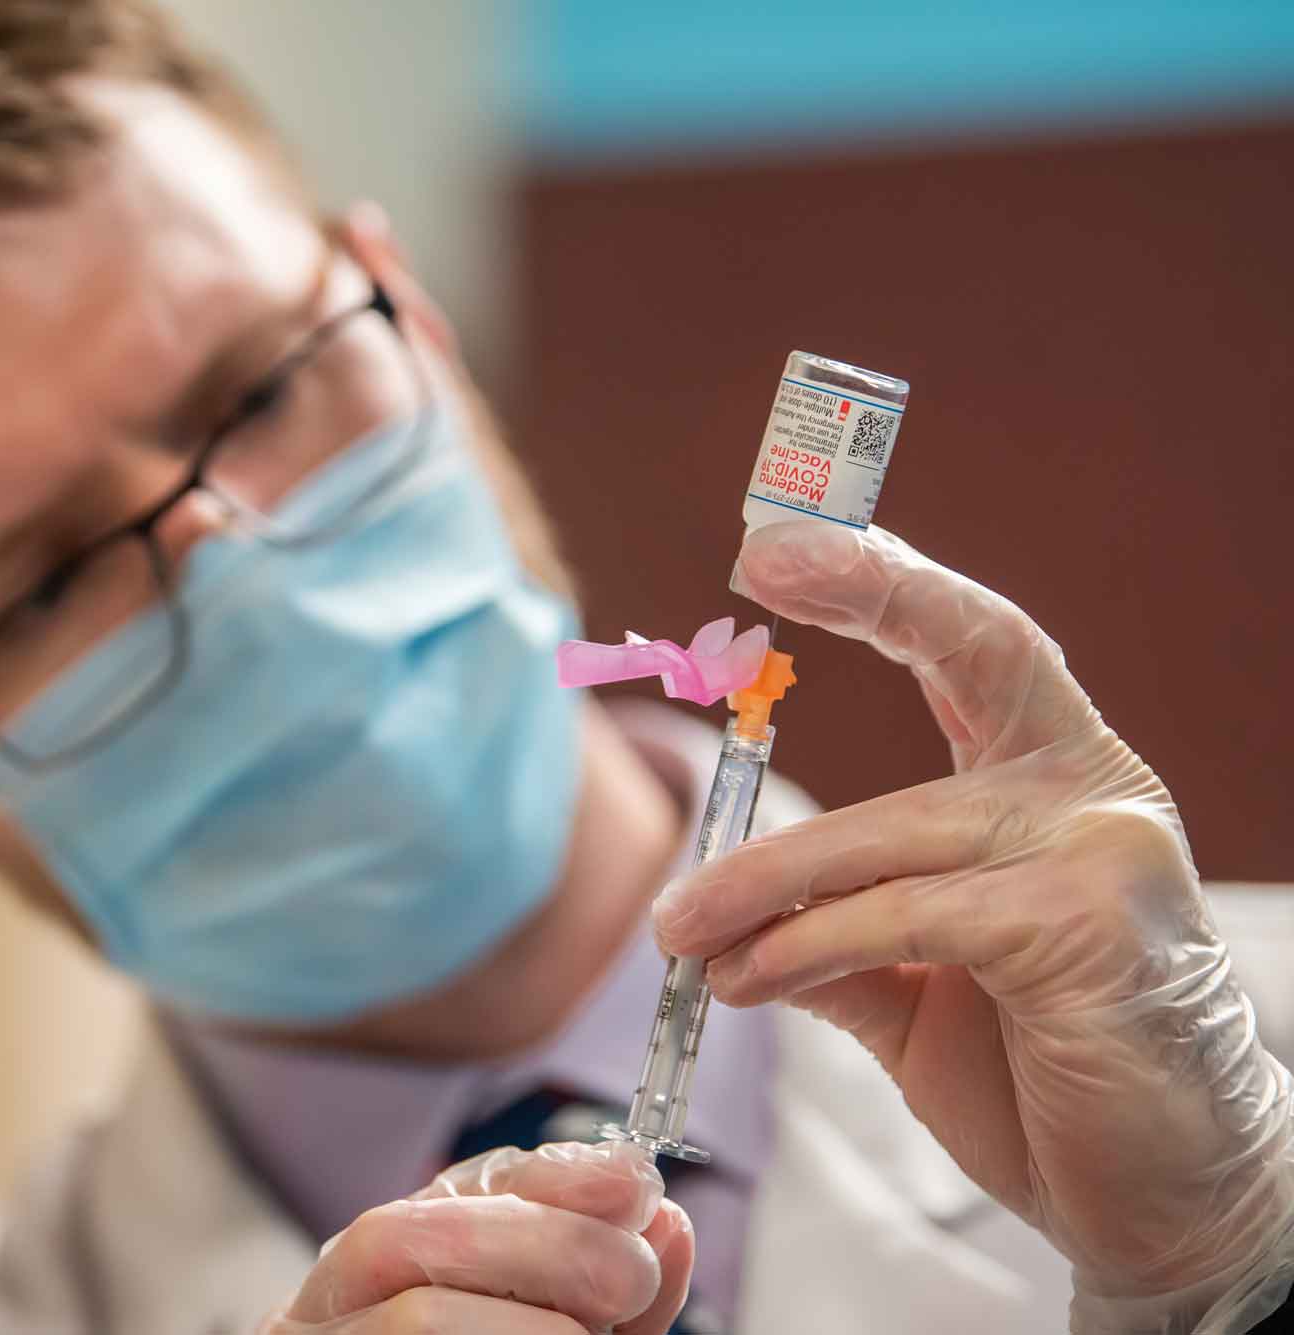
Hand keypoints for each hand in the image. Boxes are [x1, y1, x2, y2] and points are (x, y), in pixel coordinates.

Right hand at [260, 1139, 692, 1332]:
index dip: (546, 1178)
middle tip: (632, 1277)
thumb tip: (667, 1227)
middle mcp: (328, 1308)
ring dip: (525, 1326)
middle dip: (539, 1242)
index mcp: (385, 1271)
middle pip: (406, 1233)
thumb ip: (606, 1298)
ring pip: (410, 1319)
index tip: (636, 1184)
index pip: (450, 1190)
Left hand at [653, 523, 1293, 1332]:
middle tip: (745, 577)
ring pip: (892, 834)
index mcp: (1057, 782)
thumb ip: (833, 930)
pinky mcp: (1089, 932)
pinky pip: (907, 918)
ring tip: (679, 932)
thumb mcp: (913, 987)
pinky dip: (806, 946)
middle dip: (858, 601)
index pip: (981, 645)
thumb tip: (715, 911)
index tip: (800, 532)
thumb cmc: (1042, 1076)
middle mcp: (1094, 794)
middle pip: (950, 677)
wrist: (1160, 1202)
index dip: (898, 577)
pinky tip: (743, 980)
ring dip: (759, 885)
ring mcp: (1105, 853)